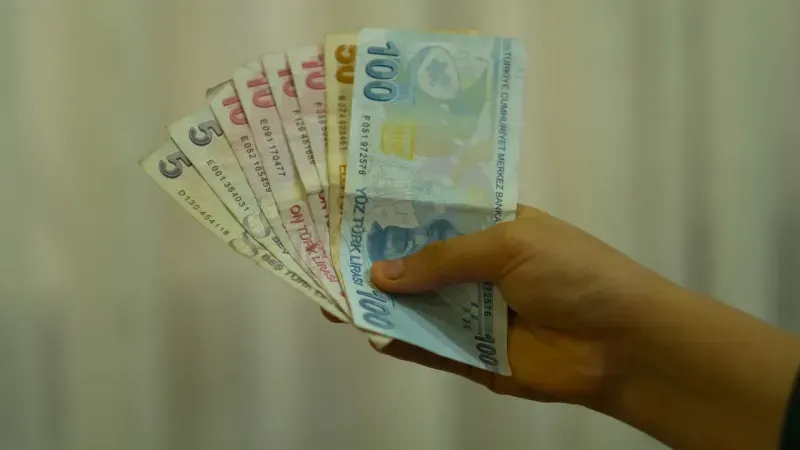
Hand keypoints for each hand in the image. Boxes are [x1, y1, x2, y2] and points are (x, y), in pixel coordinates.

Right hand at [323, 204, 674, 407]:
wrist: (623, 345)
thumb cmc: (575, 274)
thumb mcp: (511, 244)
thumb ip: (444, 257)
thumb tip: (381, 272)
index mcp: (491, 229)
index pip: (434, 216)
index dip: (394, 213)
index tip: (348, 206)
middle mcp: (477, 270)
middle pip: (417, 263)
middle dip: (376, 259)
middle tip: (325, 252)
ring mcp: (473, 314)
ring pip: (417, 307)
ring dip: (380, 302)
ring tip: (331, 293)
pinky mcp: (473, 357)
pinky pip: (429, 348)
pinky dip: (399, 341)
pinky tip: (368, 330)